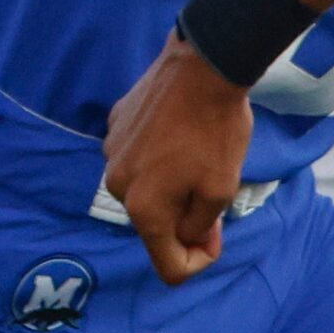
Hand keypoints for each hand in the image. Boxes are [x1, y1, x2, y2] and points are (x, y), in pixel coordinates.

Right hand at [104, 32, 252, 285]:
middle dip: (183, 215)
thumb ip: (202, 226)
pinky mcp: (115, 124)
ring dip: (169, 182)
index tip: (215, 232)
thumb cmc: (215, 130)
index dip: (197, 260)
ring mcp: (111, 152)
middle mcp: (118, 185)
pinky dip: (157, 154)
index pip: (168, 266)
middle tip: (212, 183)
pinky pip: (137, 155)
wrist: (201, 65)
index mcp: (144, 209)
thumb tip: (190, 238)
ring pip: (144, 187)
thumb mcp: (221, 189)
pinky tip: (178, 129)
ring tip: (195, 151)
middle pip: (154, 224)